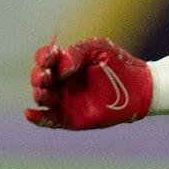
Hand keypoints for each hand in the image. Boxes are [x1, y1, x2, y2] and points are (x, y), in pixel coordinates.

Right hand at [24, 38, 152, 129]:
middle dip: (38, 76)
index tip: (50, 56)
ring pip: (41, 98)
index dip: (43, 57)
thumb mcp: (97, 49)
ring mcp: (64, 100)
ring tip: (46, 91)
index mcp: (64, 63)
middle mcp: (60, 82)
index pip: (44, 58)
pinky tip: (29, 113)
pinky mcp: (69, 118)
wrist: (138, 87)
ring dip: (40, 93)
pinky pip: (48, 120)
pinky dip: (37, 118)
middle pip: (38, 78)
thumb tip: (59, 70)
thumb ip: (75, 53)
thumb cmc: (118, 64)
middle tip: (47, 75)